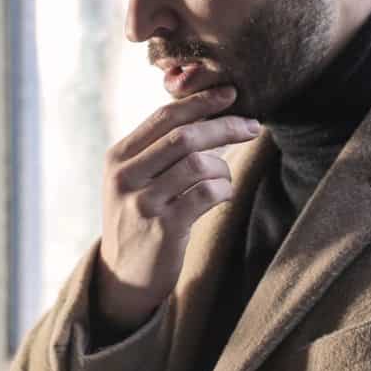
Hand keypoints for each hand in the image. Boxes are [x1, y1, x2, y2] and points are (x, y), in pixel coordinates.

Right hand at [96, 85, 259, 329]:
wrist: (122, 276)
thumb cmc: (138, 219)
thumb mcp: (132, 181)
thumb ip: (157, 150)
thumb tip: (205, 113)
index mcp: (118, 157)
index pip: (163, 117)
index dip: (200, 102)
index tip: (230, 93)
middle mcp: (125, 176)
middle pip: (184, 136)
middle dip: (224, 126)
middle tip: (253, 126)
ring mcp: (143, 203)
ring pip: (199, 164)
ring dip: (223, 168)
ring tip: (224, 179)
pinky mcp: (163, 228)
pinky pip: (207, 194)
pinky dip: (223, 190)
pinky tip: (221, 196)